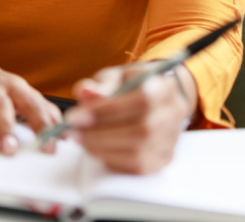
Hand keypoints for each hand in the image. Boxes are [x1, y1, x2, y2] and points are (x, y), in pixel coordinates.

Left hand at [67, 63, 195, 173]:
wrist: (157, 99)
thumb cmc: (132, 85)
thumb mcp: (116, 76)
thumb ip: (101, 84)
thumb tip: (86, 93)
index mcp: (163, 88)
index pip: (141, 101)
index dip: (106, 110)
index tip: (75, 116)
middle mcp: (172, 115)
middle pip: (140, 131)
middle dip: (99, 134)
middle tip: (72, 131)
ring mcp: (170, 140)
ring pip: (137, 153)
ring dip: (101, 148)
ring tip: (80, 138)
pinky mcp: (163, 159)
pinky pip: (136, 167)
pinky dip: (111, 159)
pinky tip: (96, 148)